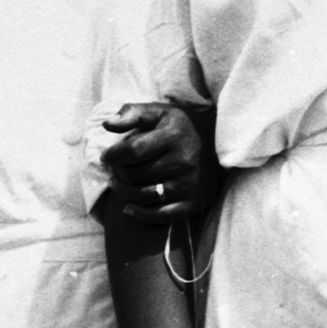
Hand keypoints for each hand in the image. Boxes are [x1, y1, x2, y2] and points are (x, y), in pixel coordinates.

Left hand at [101, 103, 215, 222]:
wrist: (219, 145)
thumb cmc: (179, 128)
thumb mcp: (159, 112)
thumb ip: (131, 113)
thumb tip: (108, 124)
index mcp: (174, 135)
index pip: (131, 151)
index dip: (112, 155)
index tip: (107, 156)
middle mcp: (185, 160)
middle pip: (134, 175)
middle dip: (117, 173)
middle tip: (114, 171)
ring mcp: (190, 183)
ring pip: (142, 196)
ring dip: (124, 192)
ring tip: (120, 185)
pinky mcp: (194, 202)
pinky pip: (158, 215)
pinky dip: (139, 213)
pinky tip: (129, 207)